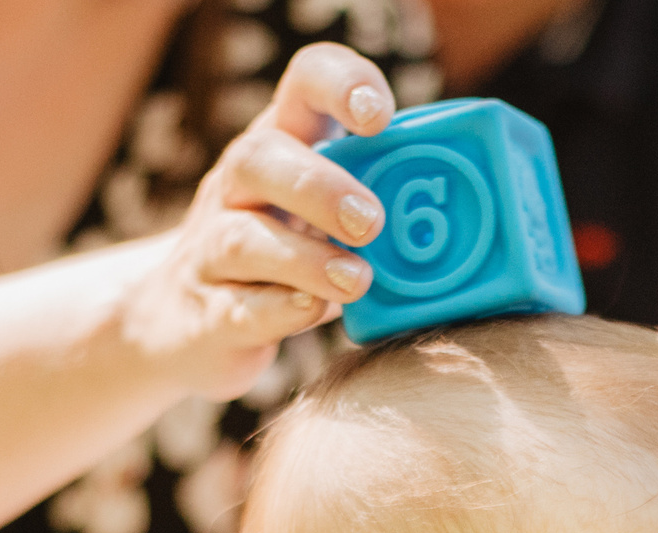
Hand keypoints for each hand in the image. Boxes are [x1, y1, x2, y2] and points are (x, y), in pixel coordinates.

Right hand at [122, 44, 394, 398]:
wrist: (185, 325)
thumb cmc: (285, 259)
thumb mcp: (325, 218)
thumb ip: (382, 205)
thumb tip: (472, 218)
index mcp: (281, 146)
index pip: (304, 83)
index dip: (341, 86)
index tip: (379, 117)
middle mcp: (237, 187)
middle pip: (260, 158)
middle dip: (320, 186)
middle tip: (372, 222)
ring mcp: (211, 249)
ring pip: (244, 238)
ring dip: (306, 258)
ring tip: (356, 280)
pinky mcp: (205, 313)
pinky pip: (237, 307)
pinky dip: (279, 311)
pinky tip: (315, 312)